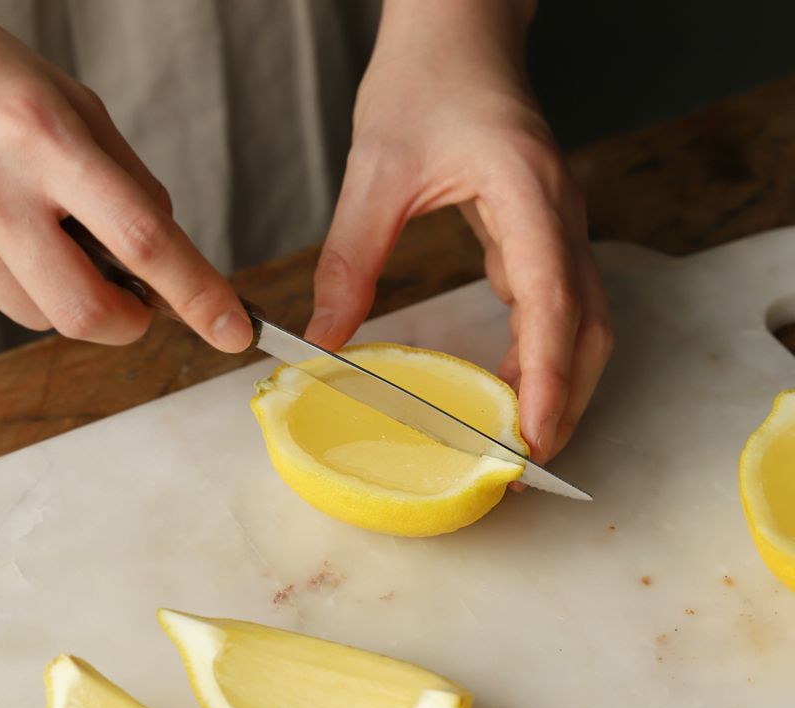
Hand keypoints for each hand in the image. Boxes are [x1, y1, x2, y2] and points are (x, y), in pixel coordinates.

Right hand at [0, 26, 250, 350]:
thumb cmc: (8, 88)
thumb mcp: (83, 114)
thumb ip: (134, 188)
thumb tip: (173, 262)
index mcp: (51, 142)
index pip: (144, 240)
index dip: (196, 294)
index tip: (234, 332)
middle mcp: (2, 193)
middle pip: (88, 310)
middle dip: (130, 321)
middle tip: (138, 295)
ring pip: (45, 316)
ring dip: (78, 298)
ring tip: (61, 238)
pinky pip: (12, 305)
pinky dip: (40, 288)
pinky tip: (29, 240)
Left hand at [305, 0, 612, 463]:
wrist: (460, 30)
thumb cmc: (424, 80)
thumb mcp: (375, 170)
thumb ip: (349, 259)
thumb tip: (323, 339)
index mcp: (527, 194)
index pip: (551, 299)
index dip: (547, 375)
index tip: (533, 436)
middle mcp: (559, 215)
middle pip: (588, 326)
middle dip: (565, 397)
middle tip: (524, 460)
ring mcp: (558, 225)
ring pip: (581, 321)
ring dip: (558, 382)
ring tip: (519, 436)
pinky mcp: (541, 232)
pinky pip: (555, 304)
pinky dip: (540, 353)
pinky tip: (508, 382)